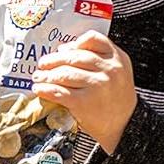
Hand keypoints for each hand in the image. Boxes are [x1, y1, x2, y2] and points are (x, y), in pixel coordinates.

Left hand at [32, 31, 136, 153]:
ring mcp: (96, 86)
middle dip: (54, 60)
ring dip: (46, 75)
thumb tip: (65, 49)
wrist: (125, 124)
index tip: (62, 49)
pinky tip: (39, 89)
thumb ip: (99, 57)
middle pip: (74, 57)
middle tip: (43, 64)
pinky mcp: (84, 102)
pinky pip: (59, 92)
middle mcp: (108, 70)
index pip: (93, 39)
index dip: (74, 43)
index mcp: (117, 58)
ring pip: (64, 74)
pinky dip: (45, 90)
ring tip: (38, 77)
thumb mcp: (119, 71)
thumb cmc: (117, 97)